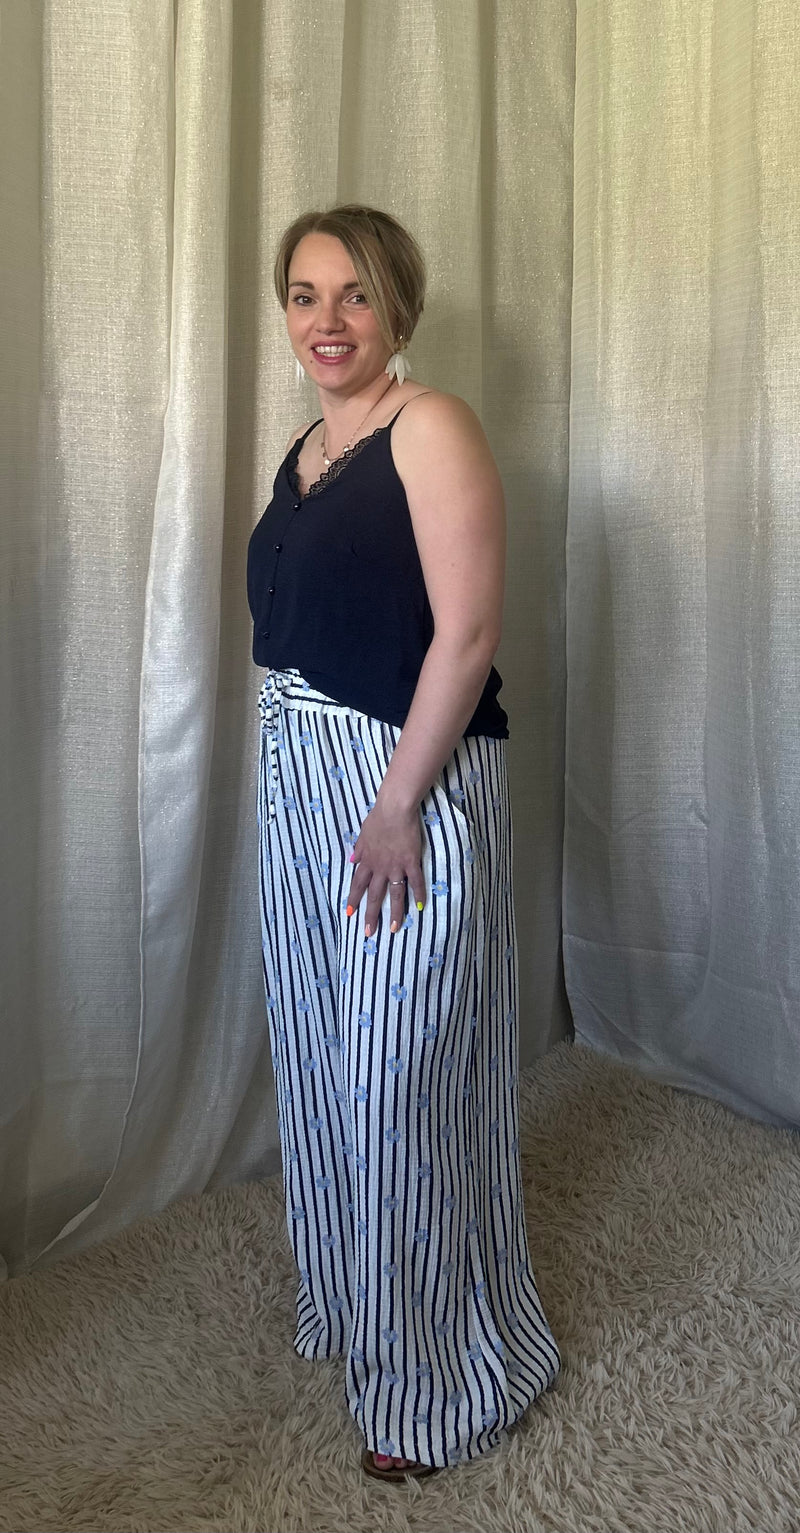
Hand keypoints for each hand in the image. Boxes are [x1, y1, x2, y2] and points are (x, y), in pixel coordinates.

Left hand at [346, 802, 425, 935]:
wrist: (394, 809)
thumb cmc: (378, 818)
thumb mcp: (363, 834)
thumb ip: (359, 849)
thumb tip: (352, 860)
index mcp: (367, 861)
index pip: (358, 885)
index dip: (354, 900)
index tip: (350, 914)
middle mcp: (380, 868)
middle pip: (374, 896)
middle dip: (371, 915)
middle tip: (369, 933)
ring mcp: (396, 866)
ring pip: (394, 894)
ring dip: (394, 913)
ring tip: (394, 929)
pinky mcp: (411, 862)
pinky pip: (415, 882)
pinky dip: (419, 894)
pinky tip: (421, 907)